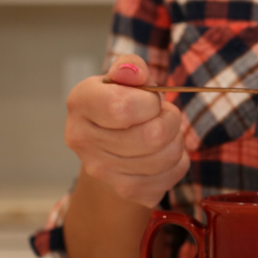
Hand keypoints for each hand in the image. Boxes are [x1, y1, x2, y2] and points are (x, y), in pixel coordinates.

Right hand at [65, 56, 189, 207]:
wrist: (110, 147)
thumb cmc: (121, 104)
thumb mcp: (124, 77)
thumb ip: (131, 66)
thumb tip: (134, 72)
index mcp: (80, 104)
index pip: (122, 108)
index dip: (149, 102)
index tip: (151, 100)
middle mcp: (83, 141)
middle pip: (152, 136)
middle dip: (170, 120)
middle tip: (163, 115)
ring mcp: (104, 172)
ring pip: (167, 156)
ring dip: (176, 139)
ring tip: (163, 131)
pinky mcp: (128, 191)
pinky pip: (174, 174)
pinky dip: (177, 160)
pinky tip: (162, 152)